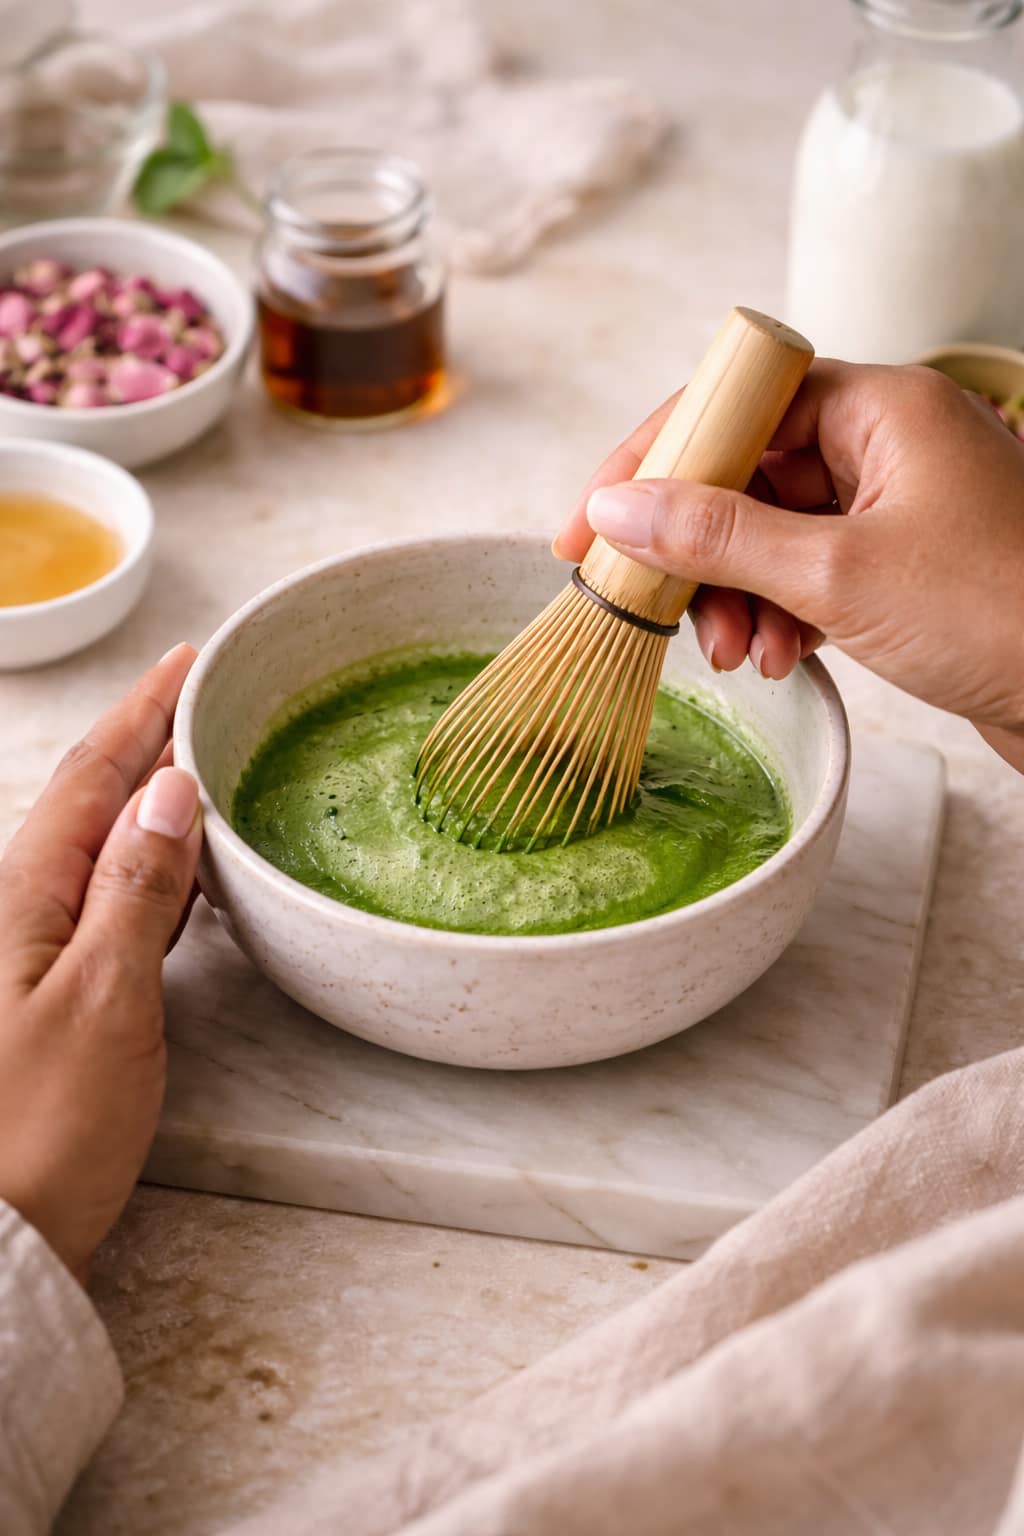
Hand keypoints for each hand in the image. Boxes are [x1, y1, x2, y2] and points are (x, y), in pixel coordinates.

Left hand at [0, 645, 201, 1282]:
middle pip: (88, 802)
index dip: (141, 714)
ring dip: (148, 803)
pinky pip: (104, 903)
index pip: (91, 777)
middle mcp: (19, 913)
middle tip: (202, 701)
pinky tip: (176, 877)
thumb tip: (170, 795)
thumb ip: (135, 891)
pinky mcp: (53, 998)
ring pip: (96, 850)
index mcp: (24, 897)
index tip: (187, 662)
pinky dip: (147, 869)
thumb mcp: (103, 1000)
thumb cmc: (38, 1134)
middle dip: (145, 742)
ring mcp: (33, 955)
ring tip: (200, 769)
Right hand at [555, 361, 1023, 770]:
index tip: (591, 524)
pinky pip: (814, 571)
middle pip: (749, 472)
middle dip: (699, 550)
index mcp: (882, 406)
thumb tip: (620, 507)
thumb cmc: (998, 614)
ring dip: (739, 594)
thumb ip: (718, 536)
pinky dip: (784, 613)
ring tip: (740, 655)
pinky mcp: (909, 563)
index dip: (653, 459)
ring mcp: (902, 503)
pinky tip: (783, 658)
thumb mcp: (837, 574)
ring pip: (776, 531)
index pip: (735, 403)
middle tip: (664, 612)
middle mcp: (891, 441)